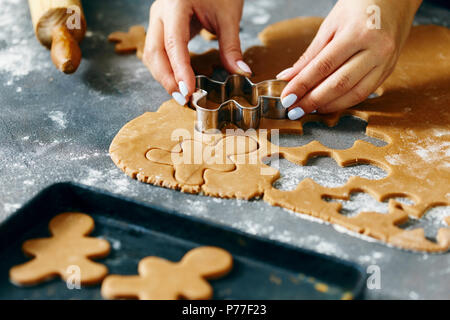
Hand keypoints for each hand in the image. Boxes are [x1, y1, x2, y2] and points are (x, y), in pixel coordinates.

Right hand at [143, 0, 250, 104]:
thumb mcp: (229, 15)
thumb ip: (231, 46)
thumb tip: (241, 73)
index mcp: (176, 5)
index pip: (174, 43)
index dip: (180, 70)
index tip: (188, 90)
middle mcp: (161, 12)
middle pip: (154, 52)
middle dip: (166, 79)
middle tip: (184, 99)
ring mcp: (158, 20)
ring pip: (151, 54)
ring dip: (164, 77)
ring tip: (182, 95)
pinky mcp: (162, 27)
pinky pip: (157, 52)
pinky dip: (166, 69)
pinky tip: (179, 82)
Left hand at [277, 0, 421, 119]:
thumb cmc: (360, 5)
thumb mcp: (330, 25)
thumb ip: (310, 55)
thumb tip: (288, 77)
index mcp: (358, 33)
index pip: (323, 66)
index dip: (302, 85)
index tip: (287, 97)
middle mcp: (376, 49)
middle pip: (339, 84)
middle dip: (313, 100)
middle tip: (294, 110)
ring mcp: (386, 61)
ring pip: (354, 93)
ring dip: (328, 106)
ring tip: (308, 109)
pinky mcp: (389, 70)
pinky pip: (365, 93)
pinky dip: (344, 101)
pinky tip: (328, 104)